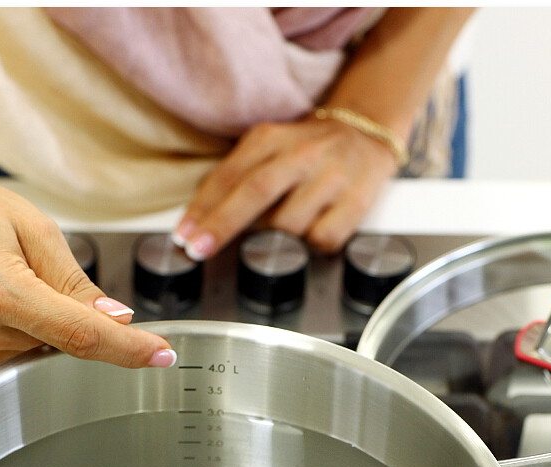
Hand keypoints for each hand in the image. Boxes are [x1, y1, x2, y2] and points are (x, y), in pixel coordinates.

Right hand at [0, 151, 176, 377]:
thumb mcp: (33, 230)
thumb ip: (77, 283)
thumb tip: (117, 319)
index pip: (84, 335)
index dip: (129, 348)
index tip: (162, 356)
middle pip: (63, 343)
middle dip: (71, 316)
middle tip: (35, 273)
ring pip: (40, 352)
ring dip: (41, 325)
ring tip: (3, 282)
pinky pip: (14, 358)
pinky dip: (19, 334)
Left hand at [173, 117, 398, 257]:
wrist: (367, 133)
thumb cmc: (306, 152)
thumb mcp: (267, 149)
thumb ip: (236, 178)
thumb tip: (200, 222)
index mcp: (271, 138)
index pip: (230, 174)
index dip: (203, 207)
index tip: (184, 235)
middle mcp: (302, 153)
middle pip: (256, 191)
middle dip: (222, 224)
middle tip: (198, 250)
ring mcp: (332, 176)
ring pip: (289, 223)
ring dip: (272, 241)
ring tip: (273, 240)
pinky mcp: (358, 200)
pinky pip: (323, 238)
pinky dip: (309, 247)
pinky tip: (307, 240)